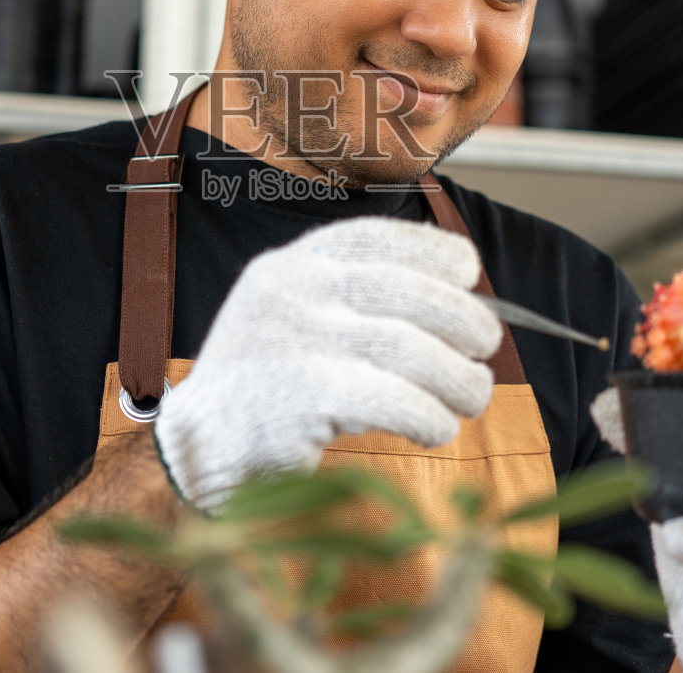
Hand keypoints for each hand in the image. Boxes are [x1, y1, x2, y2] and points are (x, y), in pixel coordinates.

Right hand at [155, 216, 501, 512]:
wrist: (199, 443)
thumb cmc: (269, 381)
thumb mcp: (296, 313)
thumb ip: (354, 296)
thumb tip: (459, 300)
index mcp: (293, 264)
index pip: (376, 237)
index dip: (434, 250)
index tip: (468, 273)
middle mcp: (292, 291)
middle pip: (405, 292)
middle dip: (462, 318)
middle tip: (483, 348)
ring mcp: (295, 342)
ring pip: (409, 349)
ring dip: (457, 377)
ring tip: (472, 396)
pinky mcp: (301, 399)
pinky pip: (393, 401)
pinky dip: (429, 416)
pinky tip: (437, 428)